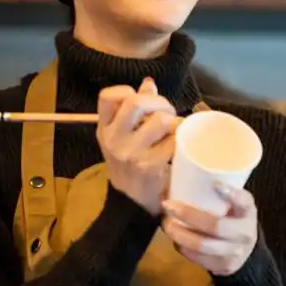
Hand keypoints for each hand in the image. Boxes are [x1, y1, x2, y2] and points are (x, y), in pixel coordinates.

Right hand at [96, 77, 178, 215]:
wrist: (131, 202)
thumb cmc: (130, 163)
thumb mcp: (123, 136)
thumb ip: (134, 110)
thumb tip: (149, 84)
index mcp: (104, 128)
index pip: (107, 96)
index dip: (127, 90)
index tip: (140, 98)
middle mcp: (114, 139)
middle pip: (136, 102)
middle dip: (159, 102)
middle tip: (167, 112)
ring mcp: (131, 153)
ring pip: (161, 120)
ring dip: (174, 121)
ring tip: (174, 130)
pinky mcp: (150, 165)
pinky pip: (174, 141)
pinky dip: (180, 140)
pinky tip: (178, 145)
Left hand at [161, 183, 257, 275]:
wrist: (246, 251)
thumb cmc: (233, 218)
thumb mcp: (234, 204)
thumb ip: (218, 193)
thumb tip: (179, 173)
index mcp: (248, 212)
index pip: (244, 202)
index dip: (232, 194)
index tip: (215, 184)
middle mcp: (244, 233)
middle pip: (215, 226)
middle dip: (188, 215)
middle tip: (168, 206)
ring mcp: (234, 252)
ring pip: (202, 245)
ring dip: (179, 234)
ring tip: (166, 224)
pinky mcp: (223, 267)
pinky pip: (197, 259)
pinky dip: (182, 248)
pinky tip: (175, 238)